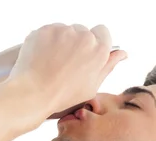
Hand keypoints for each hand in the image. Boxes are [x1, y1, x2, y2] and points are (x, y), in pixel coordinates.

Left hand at [8, 23, 126, 115]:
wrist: (33, 93)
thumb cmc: (62, 95)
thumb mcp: (92, 86)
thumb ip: (108, 66)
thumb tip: (122, 54)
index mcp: (99, 50)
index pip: (102, 32)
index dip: (94, 43)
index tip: (85, 54)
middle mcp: (83, 36)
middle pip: (83, 31)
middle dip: (77, 43)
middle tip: (66, 63)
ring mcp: (63, 31)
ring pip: (65, 30)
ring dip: (61, 41)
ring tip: (52, 63)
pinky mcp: (45, 30)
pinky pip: (49, 31)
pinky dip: (46, 41)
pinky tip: (43, 58)